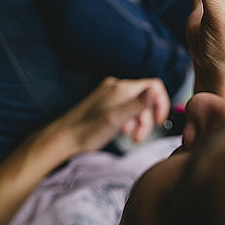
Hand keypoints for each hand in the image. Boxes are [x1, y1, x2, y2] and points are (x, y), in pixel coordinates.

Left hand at [43, 77, 169, 161]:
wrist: (63, 137)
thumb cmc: (87, 131)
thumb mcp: (116, 120)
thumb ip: (137, 105)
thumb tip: (154, 91)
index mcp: (121, 88)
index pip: (154, 86)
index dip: (161, 103)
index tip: (158, 122)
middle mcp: (116, 86)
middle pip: (145, 98)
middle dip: (146, 119)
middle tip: (137, 139)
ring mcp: (109, 93)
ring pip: (135, 104)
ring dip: (137, 121)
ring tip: (128, 137)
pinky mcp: (104, 101)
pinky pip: (124, 107)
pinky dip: (127, 119)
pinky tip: (119, 130)